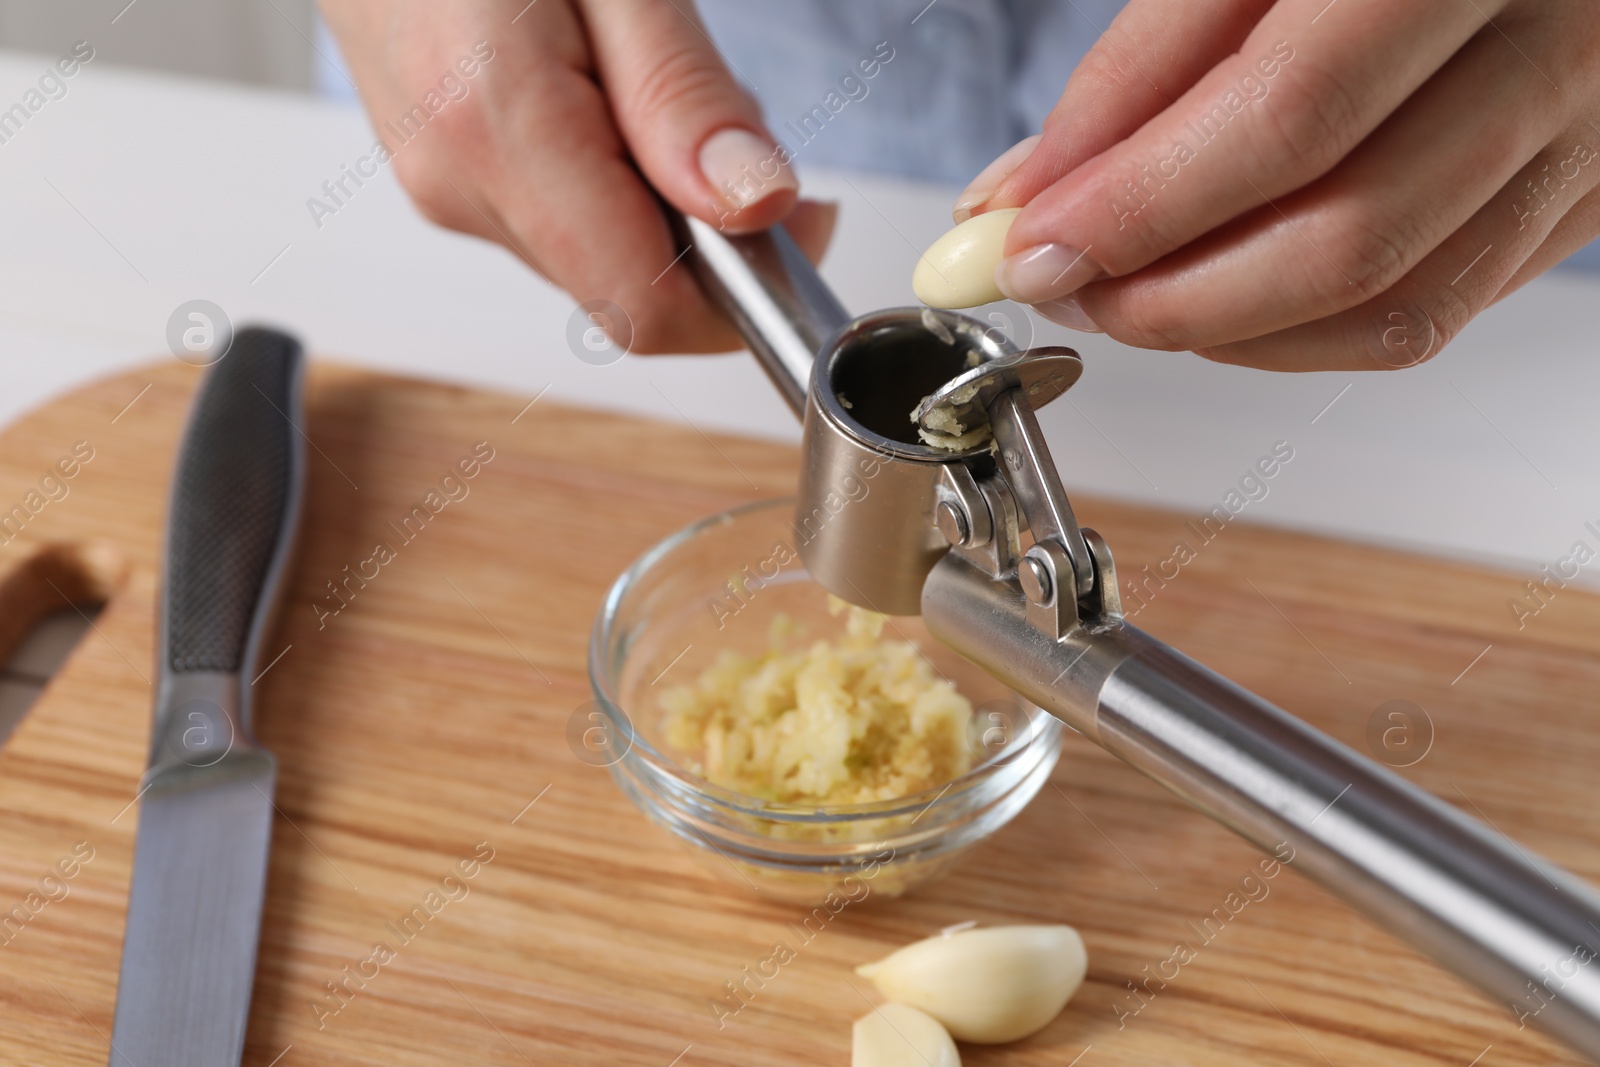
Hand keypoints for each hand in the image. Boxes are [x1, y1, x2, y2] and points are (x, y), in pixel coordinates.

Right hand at [318, 0, 834, 352]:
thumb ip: (681, 94)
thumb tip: (754, 207)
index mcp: (499, 127)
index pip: (649, 306)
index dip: (746, 289)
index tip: (801, 222)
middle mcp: (460, 181)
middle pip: (632, 289)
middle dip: (709, 227)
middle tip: (727, 111)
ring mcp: (446, 188)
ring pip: (601, 260)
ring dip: (662, 198)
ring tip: (648, 78)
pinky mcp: (448, 181)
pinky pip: (562, 222)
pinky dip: (615, 179)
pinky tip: (604, 92)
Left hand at [961, 0, 1599, 369]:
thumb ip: (1146, 65)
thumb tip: (1034, 196)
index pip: (1287, 116)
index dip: (1137, 202)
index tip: (1027, 242)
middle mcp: (1556, 46)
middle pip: (1342, 237)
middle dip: (1165, 288)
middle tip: (1065, 282)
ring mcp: (1584, 134)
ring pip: (1387, 298)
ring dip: (1220, 324)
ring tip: (1123, 293)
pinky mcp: (1579, 197)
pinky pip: (1429, 314)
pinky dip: (1296, 332)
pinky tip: (1218, 300)